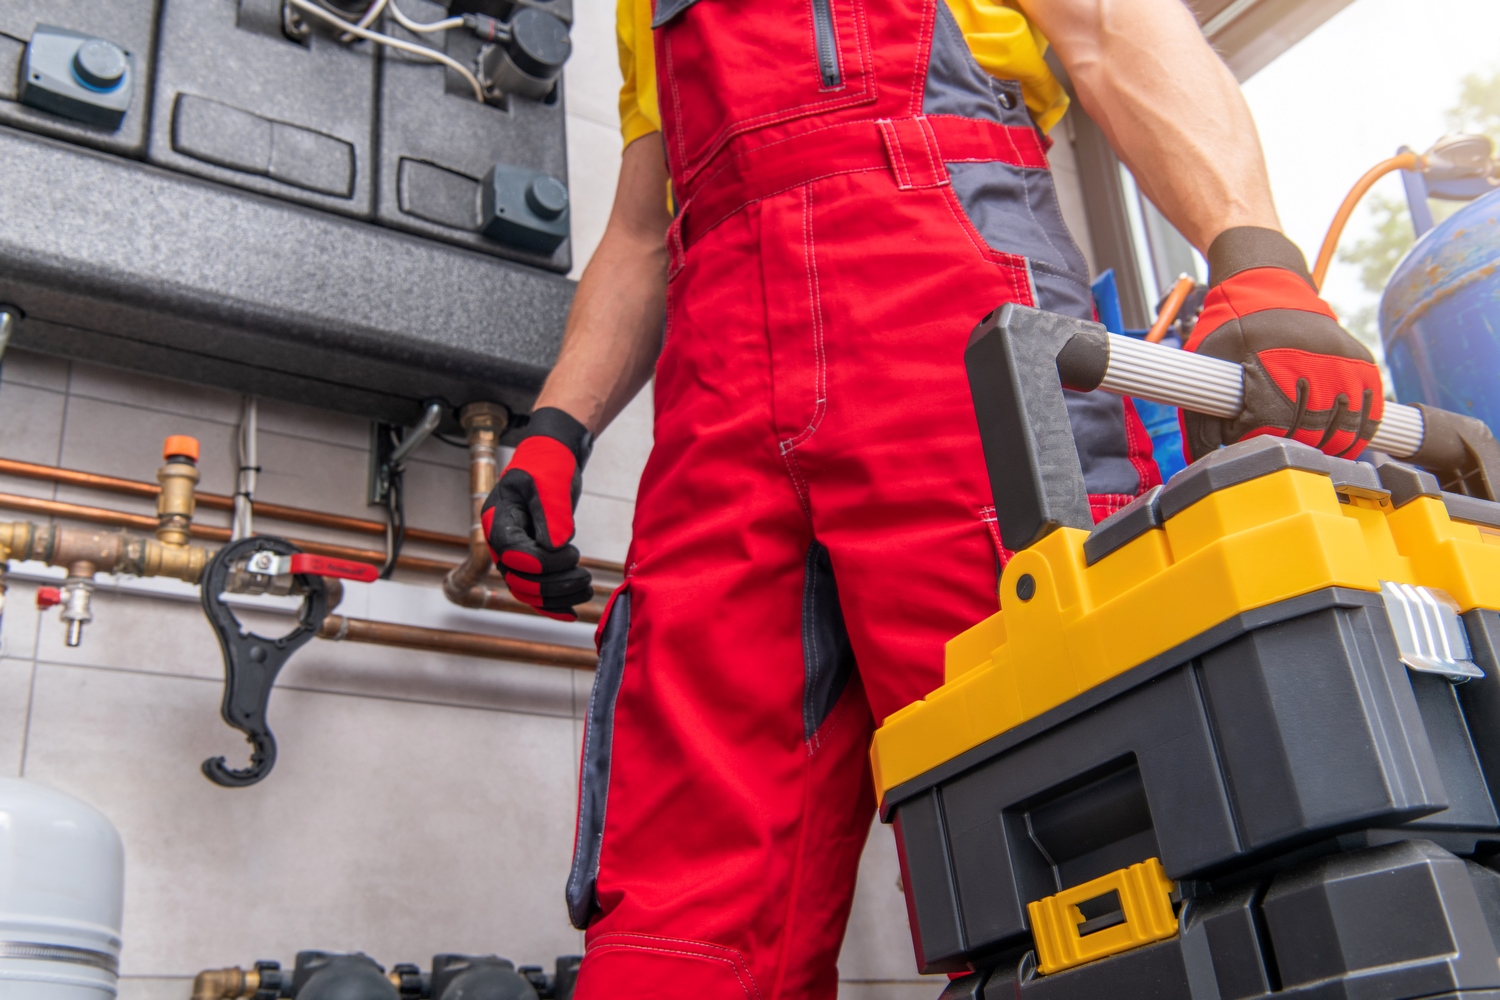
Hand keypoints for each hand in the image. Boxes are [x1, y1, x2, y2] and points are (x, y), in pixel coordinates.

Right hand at [481, 407, 594, 620]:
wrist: (552, 459)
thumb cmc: (548, 464)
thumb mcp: (550, 482)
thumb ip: (552, 513)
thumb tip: (556, 546)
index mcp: (498, 520)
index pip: (512, 555)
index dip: (540, 564)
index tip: (572, 554)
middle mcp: (502, 542)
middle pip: (519, 580)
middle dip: (553, 585)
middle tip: (585, 578)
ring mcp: (515, 554)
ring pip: (527, 591)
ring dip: (557, 597)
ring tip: (587, 589)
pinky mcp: (531, 560)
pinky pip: (535, 591)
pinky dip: (552, 604)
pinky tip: (572, 611)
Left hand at [1180, 227, 1383, 461]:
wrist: (1269, 287)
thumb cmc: (1231, 329)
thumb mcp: (1205, 364)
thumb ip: (1200, 416)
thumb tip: (1203, 461)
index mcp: (1269, 361)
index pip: (1270, 427)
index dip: (1256, 443)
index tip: (1245, 441)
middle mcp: (1310, 360)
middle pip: (1309, 433)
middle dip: (1291, 449)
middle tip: (1276, 451)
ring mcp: (1341, 361)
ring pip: (1344, 429)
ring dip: (1327, 449)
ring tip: (1308, 453)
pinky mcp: (1361, 362)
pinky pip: (1370, 411)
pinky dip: (1358, 433)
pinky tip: (1341, 442)